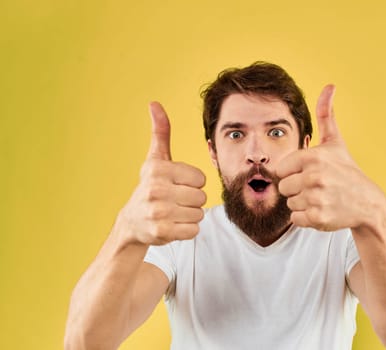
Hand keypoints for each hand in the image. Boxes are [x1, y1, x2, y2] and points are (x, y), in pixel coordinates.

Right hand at [117, 102, 206, 244]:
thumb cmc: (151, 186)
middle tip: (175, 200)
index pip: (200, 178)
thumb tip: (154, 103)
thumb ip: (161, 132)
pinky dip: (187, 230)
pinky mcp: (161, 232)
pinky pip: (194, 230)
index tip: (176, 184)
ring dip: (190, 215)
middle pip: (201, 197)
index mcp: (158, 169)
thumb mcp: (156, 159)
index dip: (192, 182)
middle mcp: (156, 190)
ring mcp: (158, 212)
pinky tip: (173, 224)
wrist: (133, 221)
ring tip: (173, 212)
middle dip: (192, 200)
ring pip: (199, 214)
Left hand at [276, 85, 385, 230]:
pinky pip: (296, 219)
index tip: (311, 173)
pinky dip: (306, 218)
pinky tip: (323, 210)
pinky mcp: (319, 217)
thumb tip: (330, 86)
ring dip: (303, 204)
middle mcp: (314, 176)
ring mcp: (317, 197)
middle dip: (297, 189)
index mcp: (312, 156)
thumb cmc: (347, 171)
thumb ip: (326, 115)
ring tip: (322, 198)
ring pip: (290, 204)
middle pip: (283, 187)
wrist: (368, 203)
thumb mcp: (336, 143)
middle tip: (318, 188)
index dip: (294, 173)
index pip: (281, 169)